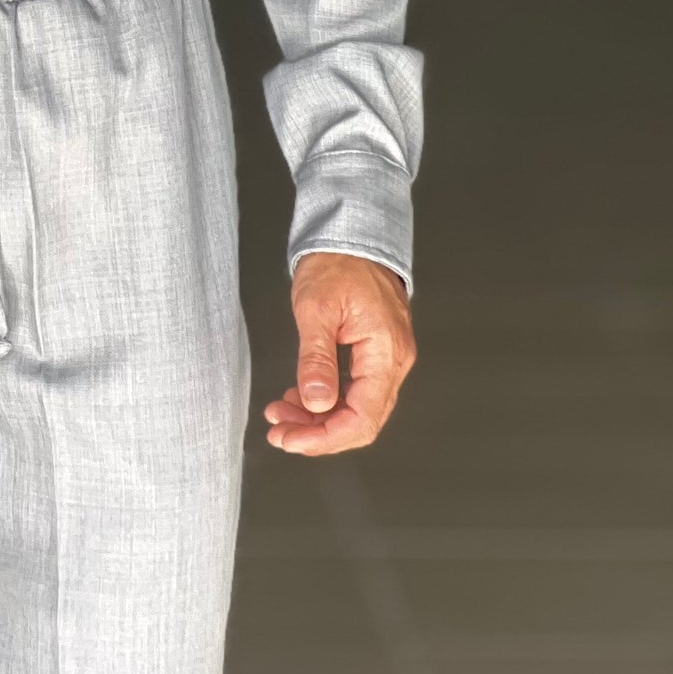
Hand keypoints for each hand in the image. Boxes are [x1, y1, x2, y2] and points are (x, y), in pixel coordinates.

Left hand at [264, 251, 415, 455]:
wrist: (351, 233)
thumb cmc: (336, 262)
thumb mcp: (316, 308)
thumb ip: (316, 359)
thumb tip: (316, 403)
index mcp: (386, 353)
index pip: (362, 418)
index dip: (325, 437)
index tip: (290, 439)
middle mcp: (394, 362)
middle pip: (361, 419)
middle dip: (317, 432)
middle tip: (279, 431)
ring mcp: (387, 358)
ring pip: (356, 407)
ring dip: (318, 417)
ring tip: (281, 413)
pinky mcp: (376, 352)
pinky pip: (355, 389)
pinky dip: (326, 397)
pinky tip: (299, 397)